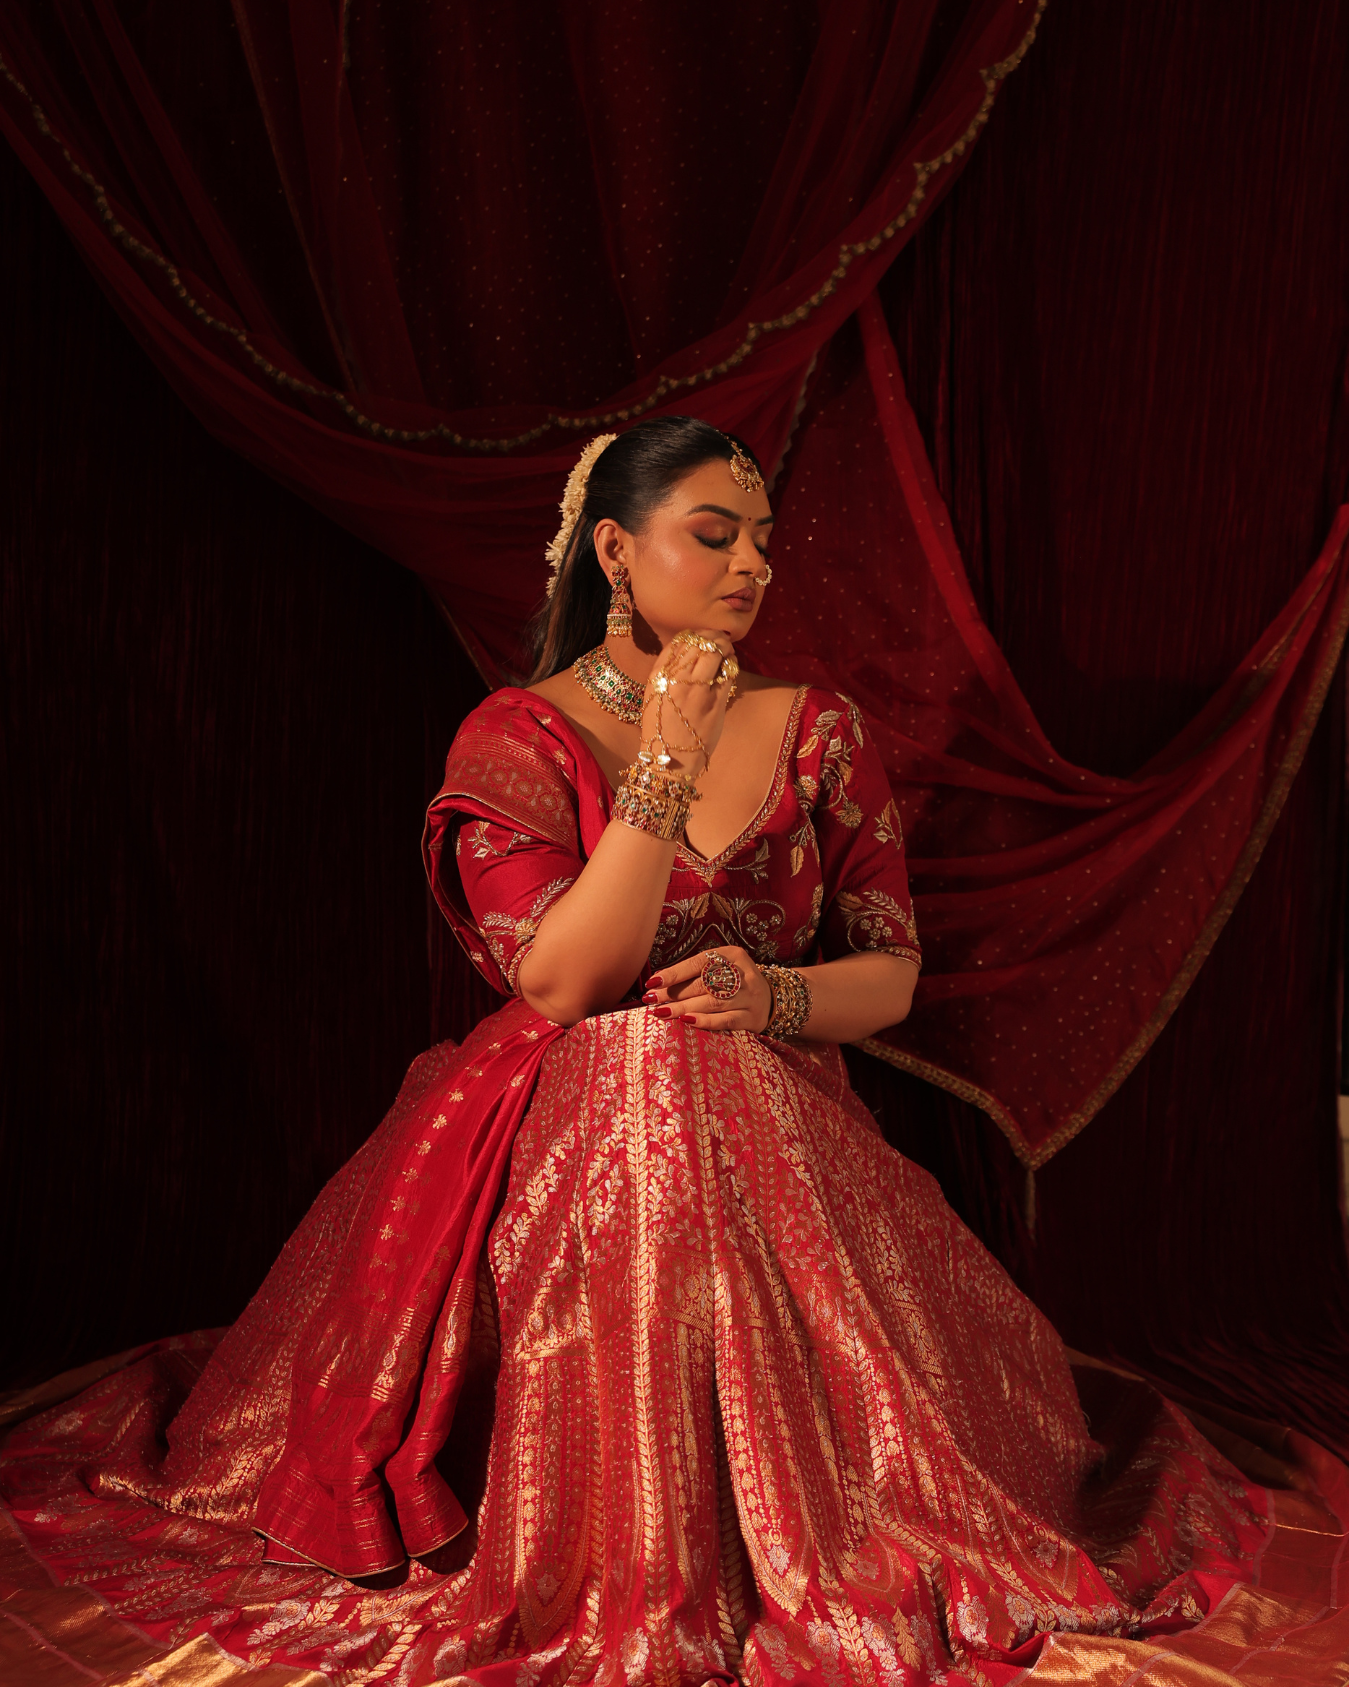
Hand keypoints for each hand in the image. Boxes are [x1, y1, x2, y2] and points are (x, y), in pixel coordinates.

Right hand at [641, 628, 735, 774]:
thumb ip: (666, 674)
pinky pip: (728, 673)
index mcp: (659, 677)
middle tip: (719, 641)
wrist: (669, 760)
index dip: (695, 634)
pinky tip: (731, 666)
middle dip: (713, 637)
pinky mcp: (715, 703)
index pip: (679, 641)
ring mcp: (697, 691)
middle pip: (700, 642)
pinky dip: (732, 664)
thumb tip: (687, 653)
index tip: (702, 638)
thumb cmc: (660, 730)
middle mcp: (677, 680)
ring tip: (727, 651)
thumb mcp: (654, 697)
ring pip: (715, 652)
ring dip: (725, 647)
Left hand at [641, 945, 771, 1032]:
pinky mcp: (752, 1017)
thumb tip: (658, 983)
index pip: (698, 963)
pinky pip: (725, 1020)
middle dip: (674, 993)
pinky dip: (705, 1021)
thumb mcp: (722, 968)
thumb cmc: (735, 983)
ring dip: (683, 1008)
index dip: (674, 973)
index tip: (652, 982)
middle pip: (703, 983)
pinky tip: (687, 1021)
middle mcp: (743, 973)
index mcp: (732, 955)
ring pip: (712, 1002)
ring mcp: (749, 996)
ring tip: (662, 1012)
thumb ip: (696, 973)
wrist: (771, 999)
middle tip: (652, 1000)